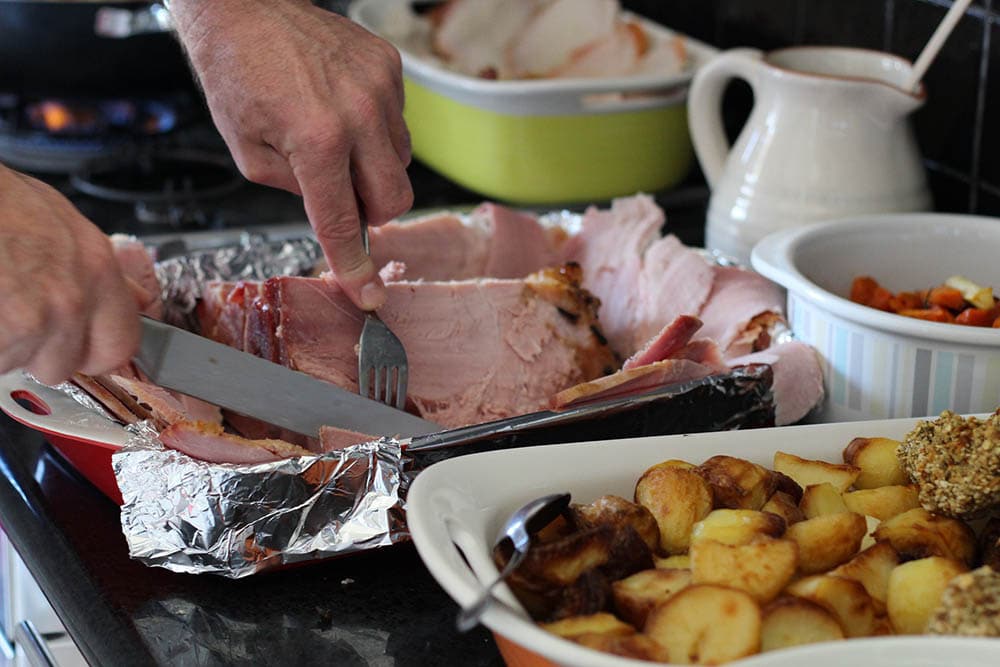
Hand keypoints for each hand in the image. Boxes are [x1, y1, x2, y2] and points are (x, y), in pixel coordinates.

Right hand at [0, 166, 139, 383]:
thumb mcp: (63, 223)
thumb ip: (101, 272)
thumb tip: (138, 298)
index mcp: (98, 271)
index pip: (120, 346)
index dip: (93, 351)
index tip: (76, 347)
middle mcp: (71, 301)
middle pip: (61, 364)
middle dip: (36, 350)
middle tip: (13, 312)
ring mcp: (31, 322)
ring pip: (16, 363)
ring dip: (2, 343)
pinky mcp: (0, 338)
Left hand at [173, 0, 413, 309]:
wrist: (244, 8)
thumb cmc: (236, 75)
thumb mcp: (249, 154)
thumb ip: (297, 192)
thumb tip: (334, 211)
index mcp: (317, 140)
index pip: (344, 222)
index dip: (355, 266)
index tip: (369, 294)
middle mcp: (359, 114)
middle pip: (395, 199)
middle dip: (370, 210)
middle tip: (340, 194)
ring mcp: (381, 87)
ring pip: (401, 162)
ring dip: (373, 167)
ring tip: (334, 138)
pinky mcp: (389, 67)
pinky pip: (398, 122)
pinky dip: (375, 130)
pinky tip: (342, 109)